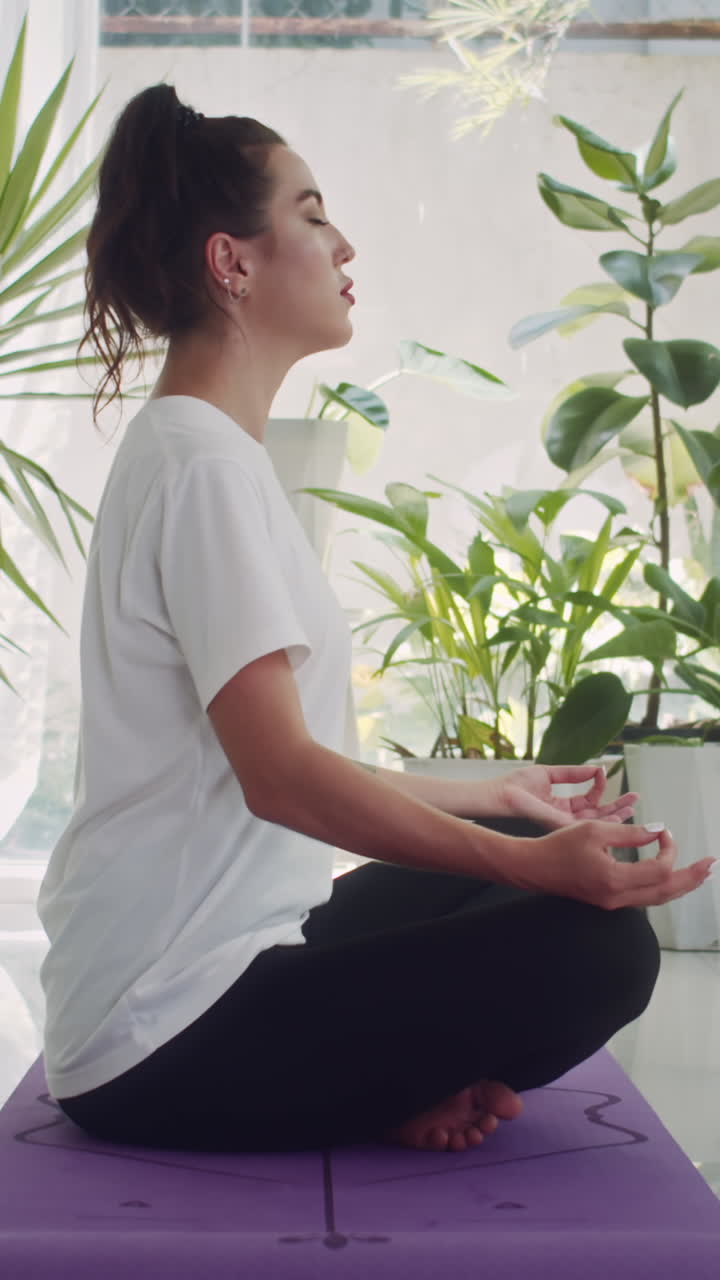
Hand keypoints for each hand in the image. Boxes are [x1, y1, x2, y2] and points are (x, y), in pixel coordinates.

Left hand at [495, 763, 636, 830]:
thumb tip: (595, 768)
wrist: (500, 794)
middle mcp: (566, 817)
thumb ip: (572, 773)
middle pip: (598, 814)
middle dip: (618, 807)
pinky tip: (617, 814)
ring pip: (597, 822)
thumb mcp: (549, 773)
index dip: (599, 787)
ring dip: (616, 814)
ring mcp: (564, 824)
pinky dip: (603, 819)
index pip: (589, 800)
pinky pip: (587, 824)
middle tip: (636, 799)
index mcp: (562, 805)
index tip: (603, 772)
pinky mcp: (562, 825)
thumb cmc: (516, 785)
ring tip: (633, 806)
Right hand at [509, 822, 715, 910]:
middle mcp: (617, 897)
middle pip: (667, 892)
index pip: (660, 869)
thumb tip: (659, 831)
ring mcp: (613, 902)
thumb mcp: (595, 830)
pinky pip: (644, 898)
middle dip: (692, 877)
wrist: (533, 867)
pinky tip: (669, 879)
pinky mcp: (608, 900)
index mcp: (615, 879)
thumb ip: (631, 832)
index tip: (663, 831)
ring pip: (658, 898)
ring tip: (700, 874)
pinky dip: (662, 888)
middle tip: (712, 865)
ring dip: (681, 885)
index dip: (669, 849)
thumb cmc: (559, 845)